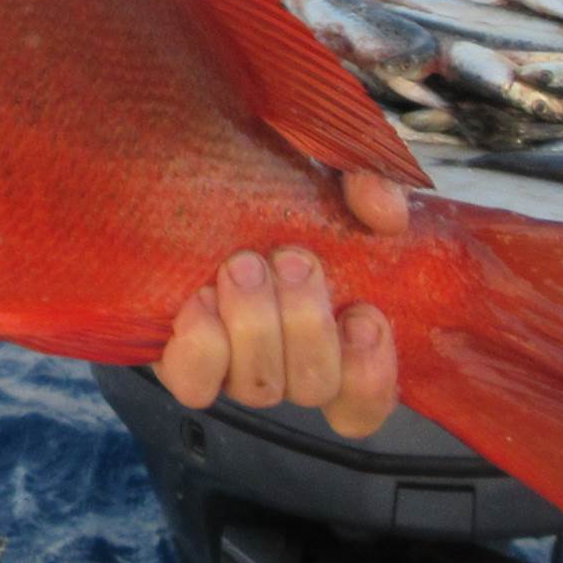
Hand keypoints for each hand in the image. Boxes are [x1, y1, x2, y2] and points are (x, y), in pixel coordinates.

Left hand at [152, 172, 404, 438]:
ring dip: (257, 326)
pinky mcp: (177, 352)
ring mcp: (230, 361)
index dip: (370, 375)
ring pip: (260, 388)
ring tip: (242, 264)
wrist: (180, 161)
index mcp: (333, 329)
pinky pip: (195, 384)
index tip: (363, 314)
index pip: (365, 400)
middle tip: (291, 259)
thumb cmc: (268, 173)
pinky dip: (204, 347)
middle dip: (307, 324)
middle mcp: (283, 357)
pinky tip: (203, 299)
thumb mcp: (329, 165)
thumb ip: (371, 180)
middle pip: (314, 387)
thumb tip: (386, 214)